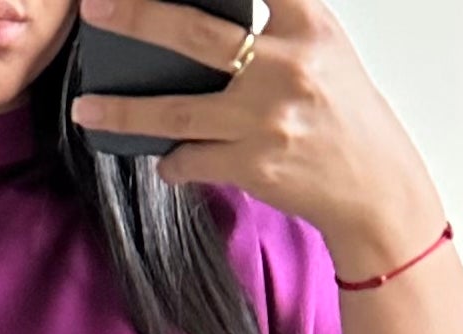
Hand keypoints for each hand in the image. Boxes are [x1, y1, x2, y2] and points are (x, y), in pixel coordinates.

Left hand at [70, 0, 443, 267]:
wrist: (374, 187)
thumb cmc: (343, 114)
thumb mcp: (323, 50)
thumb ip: (276, 23)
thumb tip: (202, 16)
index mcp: (306, 25)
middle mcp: (285, 66)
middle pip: (193, 34)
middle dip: (136, 18)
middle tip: (96, 10)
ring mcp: (266, 118)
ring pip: (176, 111)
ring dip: (124, 111)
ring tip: (87, 109)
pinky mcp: (254, 165)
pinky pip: (192, 160)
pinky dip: (172, 161)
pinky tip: (165, 157)